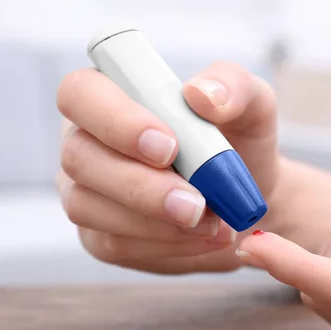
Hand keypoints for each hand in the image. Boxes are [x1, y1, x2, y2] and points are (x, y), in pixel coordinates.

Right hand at [55, 62, 279, 273]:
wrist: (246, 197)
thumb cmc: (240, 140)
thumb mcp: (253, 104)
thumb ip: (233, 85)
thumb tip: (201, 94)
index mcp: (113, 93)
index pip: (80, 93)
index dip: (115, 120)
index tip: (170, 146)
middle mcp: (88, 140)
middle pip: (78, 157)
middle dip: (140, 185)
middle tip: (197, 204)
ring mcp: (87, 190)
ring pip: (89, 207)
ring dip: (156, 222)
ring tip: (213, 223)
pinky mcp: (101, 235)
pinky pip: (115, 244)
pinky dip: (166, 244)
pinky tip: (203, 237)